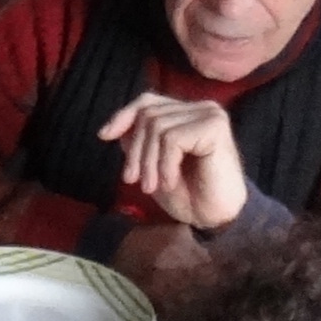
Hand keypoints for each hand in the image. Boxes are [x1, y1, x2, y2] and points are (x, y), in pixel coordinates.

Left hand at [96, 92, 246, 230]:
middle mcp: (201, 108)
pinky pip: (172, 138)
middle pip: (148, 115)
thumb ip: (138, 143)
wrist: (216, 218)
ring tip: (151, 186)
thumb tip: (114, 128)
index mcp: (188, 113)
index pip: (148, 102)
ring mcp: (210, 115)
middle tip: (133, 180)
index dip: (123, 116)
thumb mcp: (153, 166)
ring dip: (149, 161)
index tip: (104, 136)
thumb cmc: (189, 195)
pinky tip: (170, 182)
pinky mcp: (215, 128)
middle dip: (136, 151)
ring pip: (157, 127)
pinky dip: (165, 164)